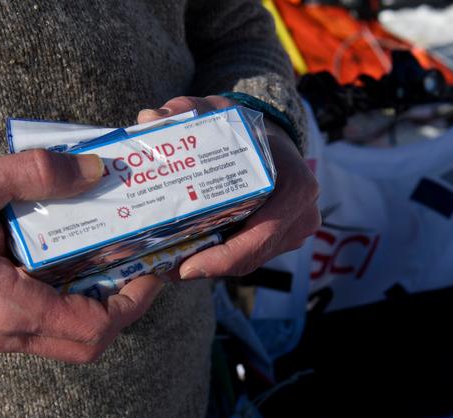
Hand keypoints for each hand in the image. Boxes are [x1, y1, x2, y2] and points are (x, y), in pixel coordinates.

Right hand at [0, 151, 163, 363]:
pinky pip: (45, 327)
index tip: (153, 270)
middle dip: (124, 307)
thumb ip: (37, 174)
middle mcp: (6, 334)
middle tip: (138, 265)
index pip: (96, 328)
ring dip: (99, 306)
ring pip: (68, 338)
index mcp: (9, 308)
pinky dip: (72, 302)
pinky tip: (74, 262)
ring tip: (114, 260)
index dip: (135, 302)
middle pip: (88, 343)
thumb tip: (97, 171)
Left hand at [138, 95, 320, 278]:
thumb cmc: (246, 129)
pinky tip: (188, 255)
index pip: (261, 234)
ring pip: (250, 260)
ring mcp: (297, 230)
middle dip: (208, 267)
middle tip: (167, 270)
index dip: (224, 257)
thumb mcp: (217, 112)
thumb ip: (185, 111)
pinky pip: (251, 255)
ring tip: (170, 265)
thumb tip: (149, 118)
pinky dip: (221, 258)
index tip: (186, 266)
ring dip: (211, 266)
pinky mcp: (286, 239)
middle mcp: (303, 213)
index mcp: (295, 185)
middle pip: (252, 256)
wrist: (274, 139)